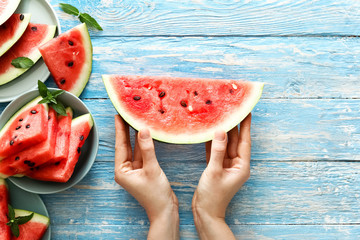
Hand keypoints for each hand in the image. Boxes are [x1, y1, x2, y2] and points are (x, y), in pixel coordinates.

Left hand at [114, 115, 178, 239]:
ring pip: (135, 149)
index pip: (120, 146)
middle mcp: (126, 170)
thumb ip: (147, 149)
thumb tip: (143, 130)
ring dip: (136, 136)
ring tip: (134, 119)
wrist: (165, 210)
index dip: (120, 130)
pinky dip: (144, 145)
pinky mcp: (144, 171)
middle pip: (125, 146)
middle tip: (125, 114)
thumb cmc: (155, 194)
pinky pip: (142, 154)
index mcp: (122, 171)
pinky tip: (145, 134)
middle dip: (125, 131)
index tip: (118, 116)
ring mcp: (135, 170)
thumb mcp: (152, 169)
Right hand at [192, 113, 251, 239]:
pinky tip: (210, 131)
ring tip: (221, 116)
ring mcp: (226, 166)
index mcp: (242, 166)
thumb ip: (217, 150)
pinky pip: (216, 151)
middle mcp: (236, 164)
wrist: (205, 213)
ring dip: (222, 132)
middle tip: (231, 109)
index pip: (245, 141)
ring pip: (225, 145)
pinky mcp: (216, 167)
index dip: (246, 125)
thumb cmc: (212, 196)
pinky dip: (213, 142)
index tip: (247, 111)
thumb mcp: (214, 172)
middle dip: (233, 126)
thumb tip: (221, 131)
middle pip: (235, 141)